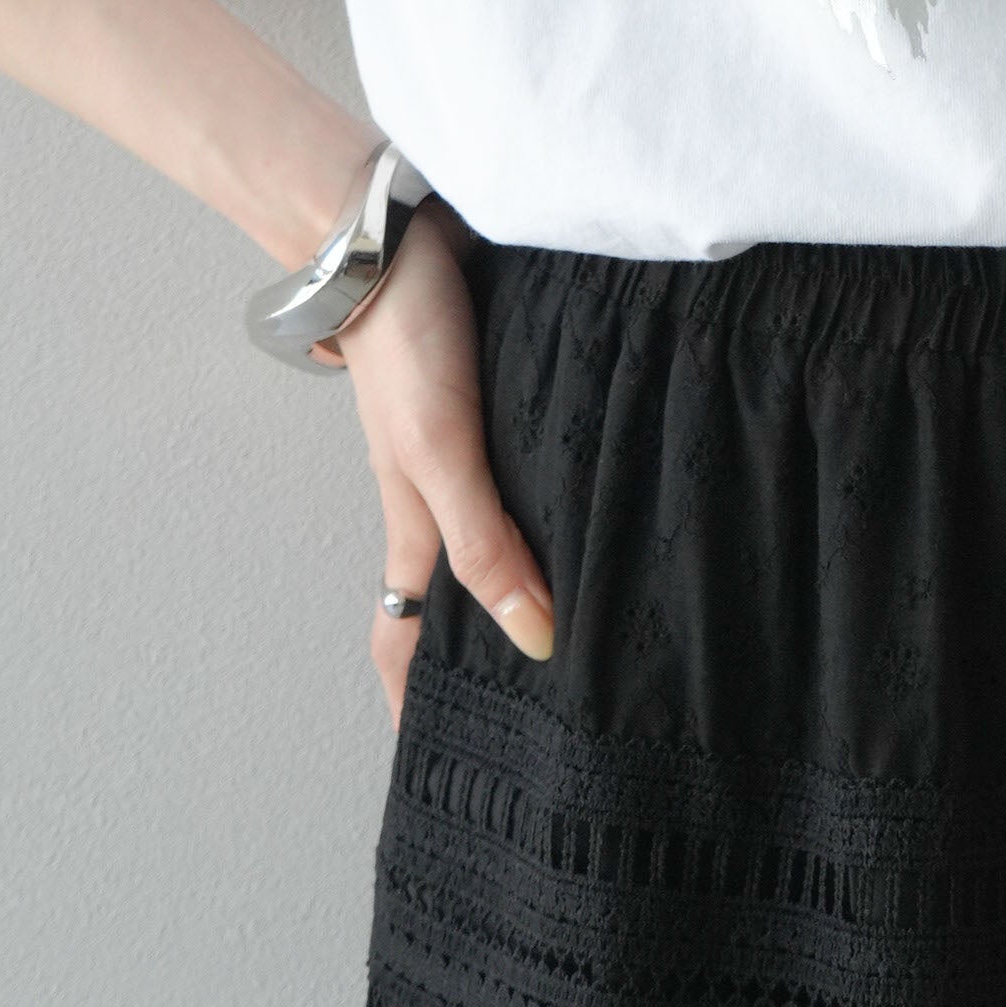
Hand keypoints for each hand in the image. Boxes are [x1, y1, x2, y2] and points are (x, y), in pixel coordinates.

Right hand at [331, 205, 557, 721]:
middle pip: (460, 604)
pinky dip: (555, 519)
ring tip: (592, 642)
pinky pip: (530, 483)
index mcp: (414, 526)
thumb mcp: (443, 453)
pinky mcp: (507, 410)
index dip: (412, 708)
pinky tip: (606, 523)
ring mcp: (472, 454)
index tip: (439, 772)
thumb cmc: (405, 342)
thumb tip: (539, 644)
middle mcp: (443, 501)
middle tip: (542, 726)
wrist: (399, 234)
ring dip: (531, 592)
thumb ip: (485, 545)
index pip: (405, 643)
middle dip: (484, 667)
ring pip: (500, 545)